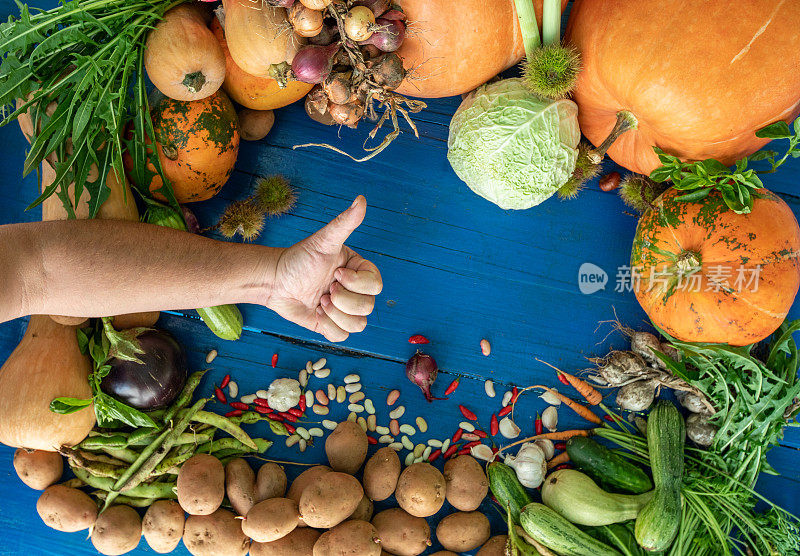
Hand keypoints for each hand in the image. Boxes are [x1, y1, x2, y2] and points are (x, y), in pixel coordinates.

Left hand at [266, 196, 382, 341]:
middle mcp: (356, 292)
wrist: (275, 280)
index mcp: (360, 272)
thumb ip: (344, 223)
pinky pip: (342, 337)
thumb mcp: (323, 241)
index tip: (335, 273)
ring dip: (334, 314)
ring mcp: (345, 310)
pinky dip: (327, 326)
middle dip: (341, 300)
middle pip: (368, 307)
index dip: (356, 283)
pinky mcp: (332, 326)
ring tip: (318, 300)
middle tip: (324, 288)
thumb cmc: (299, 258)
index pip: (376, 286)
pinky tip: (315, 312)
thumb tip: (361, 199)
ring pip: (358, 325)